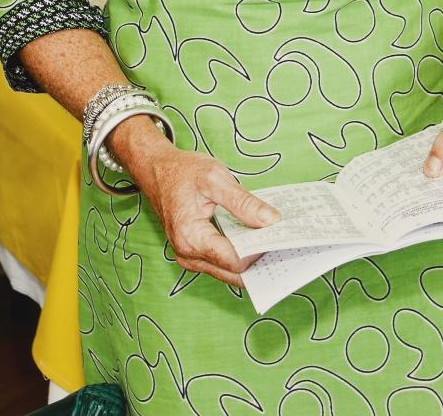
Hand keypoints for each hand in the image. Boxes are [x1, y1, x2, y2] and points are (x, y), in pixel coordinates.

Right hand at [131, 142, 277, 287]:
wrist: (156, 169)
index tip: (284, 239)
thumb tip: (271, 221)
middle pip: (234, 272)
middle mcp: (187, 255)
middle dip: (260, 260)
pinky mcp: (193, 254)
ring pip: (229, 271)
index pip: (236, 261)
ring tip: (274, 242)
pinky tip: (256, 240)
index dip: (262, 252)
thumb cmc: (182, 172)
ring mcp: (189, 257)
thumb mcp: (215, 178)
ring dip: (251, 259)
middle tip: (286, 244)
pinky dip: (240, 254)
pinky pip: (221, 263)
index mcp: (191, 238)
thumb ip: (243, 202)